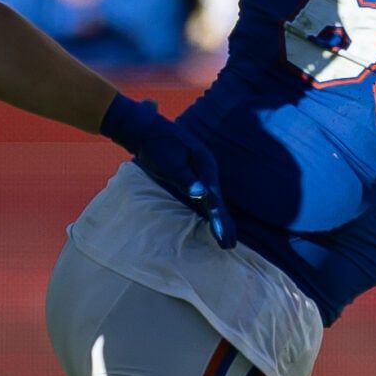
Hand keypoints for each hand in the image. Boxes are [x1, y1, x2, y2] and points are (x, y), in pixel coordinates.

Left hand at [103, 94, 234, 247]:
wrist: (147, 129)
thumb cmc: (157, 145)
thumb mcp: (170, 163)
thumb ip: (186, 179)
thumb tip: (202, 194)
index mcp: (205, 166)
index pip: (215, 198)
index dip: (219, 219)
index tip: (223, 236)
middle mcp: (208, 171)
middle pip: (218, 202)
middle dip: (224, 224)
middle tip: (229, 246)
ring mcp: (202, 174)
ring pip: (214, 202)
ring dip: (220, 221)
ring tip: (227, 241)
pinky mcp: (193, 178)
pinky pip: (206, 200)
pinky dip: (211, 213)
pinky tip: (213, 223)